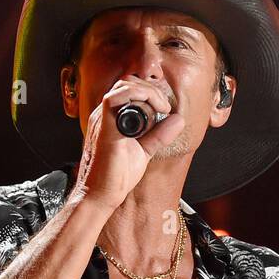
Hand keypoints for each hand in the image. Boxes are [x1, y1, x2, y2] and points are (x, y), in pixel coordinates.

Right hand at [70, 76, 186, 212]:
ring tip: (161, 107)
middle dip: (152, 89)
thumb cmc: (116, 176)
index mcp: (110, 117)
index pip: (129, 89)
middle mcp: (103, 114)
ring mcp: (102, 119)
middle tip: (165, 107)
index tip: (165, 108)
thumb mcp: (144, 151)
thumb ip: (159, 135)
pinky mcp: (104, 129)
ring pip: (123, 86)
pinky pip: (115, 99)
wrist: (100, 195)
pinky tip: (153, 109)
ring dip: (148, 91)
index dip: (150, 91)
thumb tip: (178, 120)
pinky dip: (137, 96)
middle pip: (128, 82)